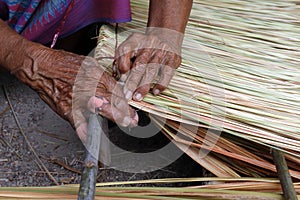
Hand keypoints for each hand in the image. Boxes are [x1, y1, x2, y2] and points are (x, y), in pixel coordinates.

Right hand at [12, 45, 137, 141]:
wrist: (41, 66)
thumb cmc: (64, 64)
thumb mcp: (88, 64)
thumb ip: (102, 77)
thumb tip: (115, 89)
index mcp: (95, 73)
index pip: (115, 88)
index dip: (125, 101)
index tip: (131, 109)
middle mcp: (89, 84)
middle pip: (112, 99)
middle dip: (124, 110)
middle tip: (133, 119)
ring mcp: (78, 97)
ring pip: (100, 109)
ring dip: (113, 117)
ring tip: (124, 123)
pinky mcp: (66, 108)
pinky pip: (77, 122)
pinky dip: (85, 131)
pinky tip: (92, 138)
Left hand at [115, 29, 181, 100]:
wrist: (168, 35)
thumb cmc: (145, 46)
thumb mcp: (132, 45)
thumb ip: (122, 58)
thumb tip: (119, 76)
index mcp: (135, 40)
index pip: (125, 49)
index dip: (121, 63)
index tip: (120, 77)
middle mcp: (148, 44)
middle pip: (139, 64)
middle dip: (131, 81)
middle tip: (126, 95)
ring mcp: (161, 52)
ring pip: (151, 70)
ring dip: (144, 85)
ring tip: (137, 97)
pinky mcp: (172, 59)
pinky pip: (167, 72)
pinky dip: (162, 83)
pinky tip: (156, 91)